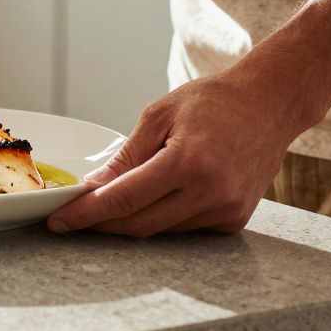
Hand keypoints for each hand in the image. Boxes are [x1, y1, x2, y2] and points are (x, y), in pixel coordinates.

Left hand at [46, 62, 319, 235]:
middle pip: (139, 223)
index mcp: (188, 162)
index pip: (123, 199)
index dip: (86, 214)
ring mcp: (226, 210)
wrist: (271, 103)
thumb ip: (126, 157)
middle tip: (75, 215)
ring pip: (160, 229)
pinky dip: (164, 216)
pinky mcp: (235, 219)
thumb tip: (94, 188)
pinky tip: (160, 194)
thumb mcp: (159, 115)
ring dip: (133, 219)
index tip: (59, 221)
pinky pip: (184, 227)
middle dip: (102, 223)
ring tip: (115, 197)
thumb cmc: (214, 101)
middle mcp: (210, 192)